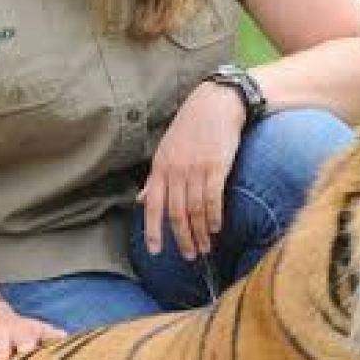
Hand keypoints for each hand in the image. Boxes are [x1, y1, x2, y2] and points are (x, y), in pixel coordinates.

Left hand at [140, 81, 245, 260]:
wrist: (215, 104)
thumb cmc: (190, 128)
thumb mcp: (166, 151)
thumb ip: (155, 179)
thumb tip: (142, 200)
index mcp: (160, 168)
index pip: (153, 206)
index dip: (152, 230)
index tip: (154, 251)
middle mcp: (175, 170)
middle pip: (175, 213)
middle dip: (181, 238)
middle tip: (189, 256)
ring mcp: (195, 168)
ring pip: (194, 210)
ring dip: (200, 233)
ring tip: (205, 248)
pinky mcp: (216, 165)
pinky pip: (213, 198)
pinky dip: (214, 216)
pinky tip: (217, 228)